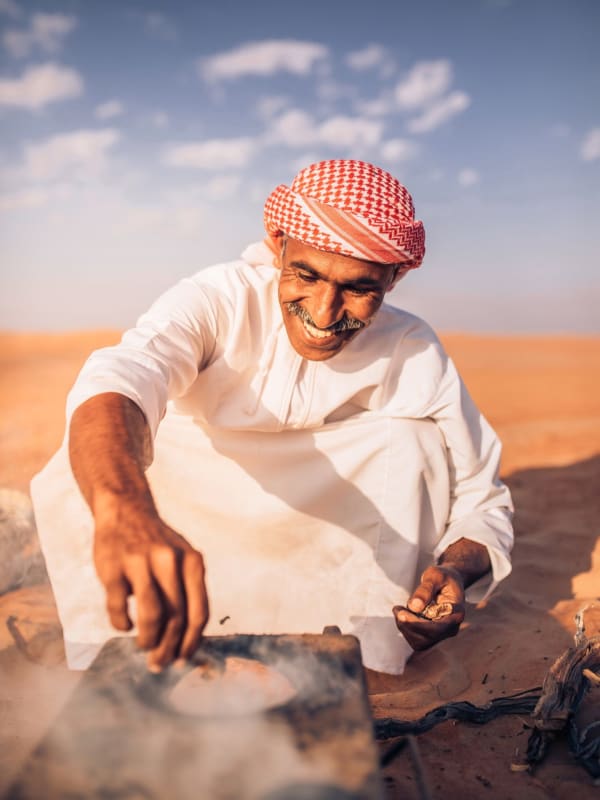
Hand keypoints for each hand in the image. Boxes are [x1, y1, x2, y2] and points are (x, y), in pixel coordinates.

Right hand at [93, 503, 208, 670]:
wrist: (125, 510)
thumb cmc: (158, 545)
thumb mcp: (182, 559)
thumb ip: (188, 592)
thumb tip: (188, 640)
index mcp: (193, 561)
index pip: (199, 612)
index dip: (192, 642)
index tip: (183, 659)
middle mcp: (170, 561)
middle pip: (176, 618)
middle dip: (168, 648)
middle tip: (159, 663)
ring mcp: (140, 563)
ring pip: (151, 616)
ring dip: (148, 640)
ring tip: (144, 647)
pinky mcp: (112, 568)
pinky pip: (119, 607)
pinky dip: (122, 623)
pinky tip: (124, 626)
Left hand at [393, 565, 464, 650]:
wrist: (447, 582)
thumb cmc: (442, 577)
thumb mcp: (435, 575)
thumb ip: (426, 589)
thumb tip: (414, 606)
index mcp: (456, 613)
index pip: (437, 629)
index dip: (416, 624)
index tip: (401, 612)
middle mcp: (451, 628)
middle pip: (427, 639)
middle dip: (408, 626)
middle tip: (397, 609)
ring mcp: (443, 634)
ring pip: (420, 643)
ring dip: (405, 628)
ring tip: (399, 610)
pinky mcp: (433, 635)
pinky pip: (416, 640)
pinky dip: (406, 629)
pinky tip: (403, 614)